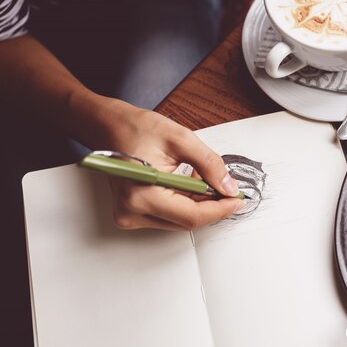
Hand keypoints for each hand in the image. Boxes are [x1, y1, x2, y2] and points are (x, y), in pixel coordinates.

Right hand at [100, 102, 243, 229]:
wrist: (108, 126)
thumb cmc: (136, 128)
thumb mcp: (181, 139)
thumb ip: (209, 164)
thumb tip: (228, 186)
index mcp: (141, 194)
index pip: (191, 215)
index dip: (219, 209)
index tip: (237, 199)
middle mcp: (132, 211)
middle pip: (186, 221)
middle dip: (212, 206)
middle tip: (229, 189)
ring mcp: (130, 215)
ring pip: (179, 221)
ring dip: (198, 204)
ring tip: (206, 181)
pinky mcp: (132, 213)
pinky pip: (168, 216)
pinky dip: (184, 203)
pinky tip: (190, 185)